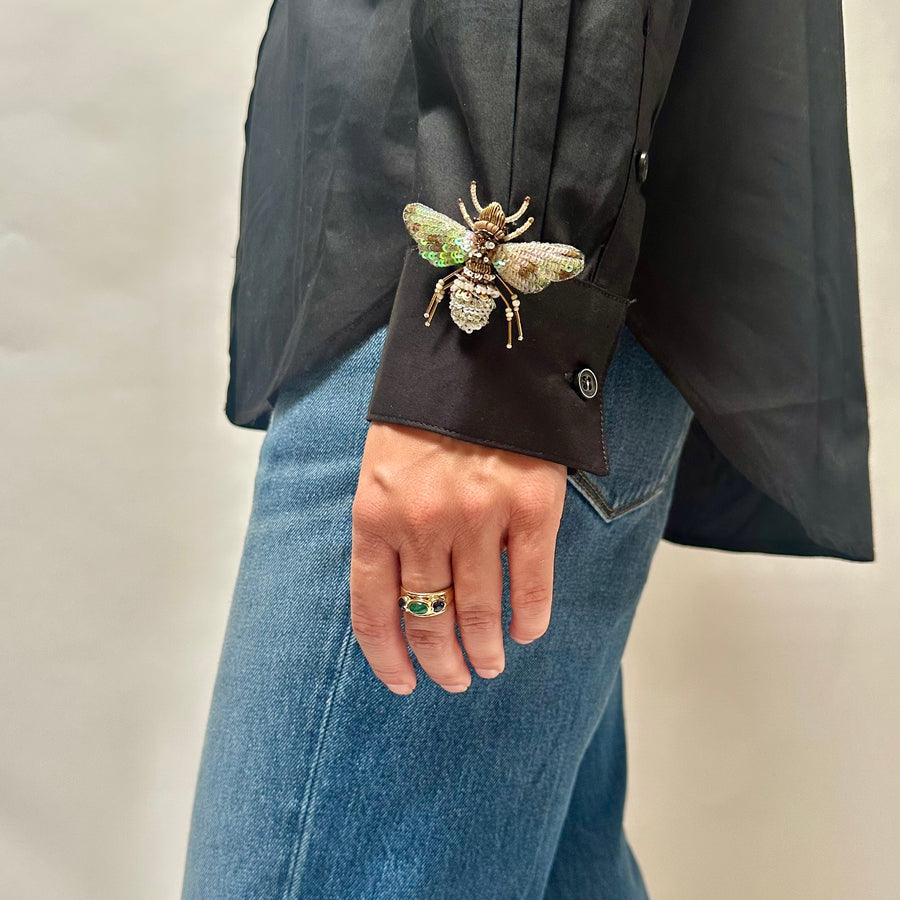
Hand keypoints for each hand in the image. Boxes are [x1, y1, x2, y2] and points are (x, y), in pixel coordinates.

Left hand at [350, 422, 566, 693]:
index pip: (374, 610)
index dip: (388, 657)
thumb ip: (385, 529)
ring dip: (485, 650)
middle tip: (455, 679)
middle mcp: (423, 523)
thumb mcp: (381, 469)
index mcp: (375, 514)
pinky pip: (531, 583)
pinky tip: (528, 633)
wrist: (479, 356)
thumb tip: (401, 597)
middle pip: (428, 619)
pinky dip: (531, 618)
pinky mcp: (530, 507)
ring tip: (489, 665)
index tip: (403, 683)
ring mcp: (478, 516)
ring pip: (479, 611)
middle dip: (440, 662)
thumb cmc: (423, 417)